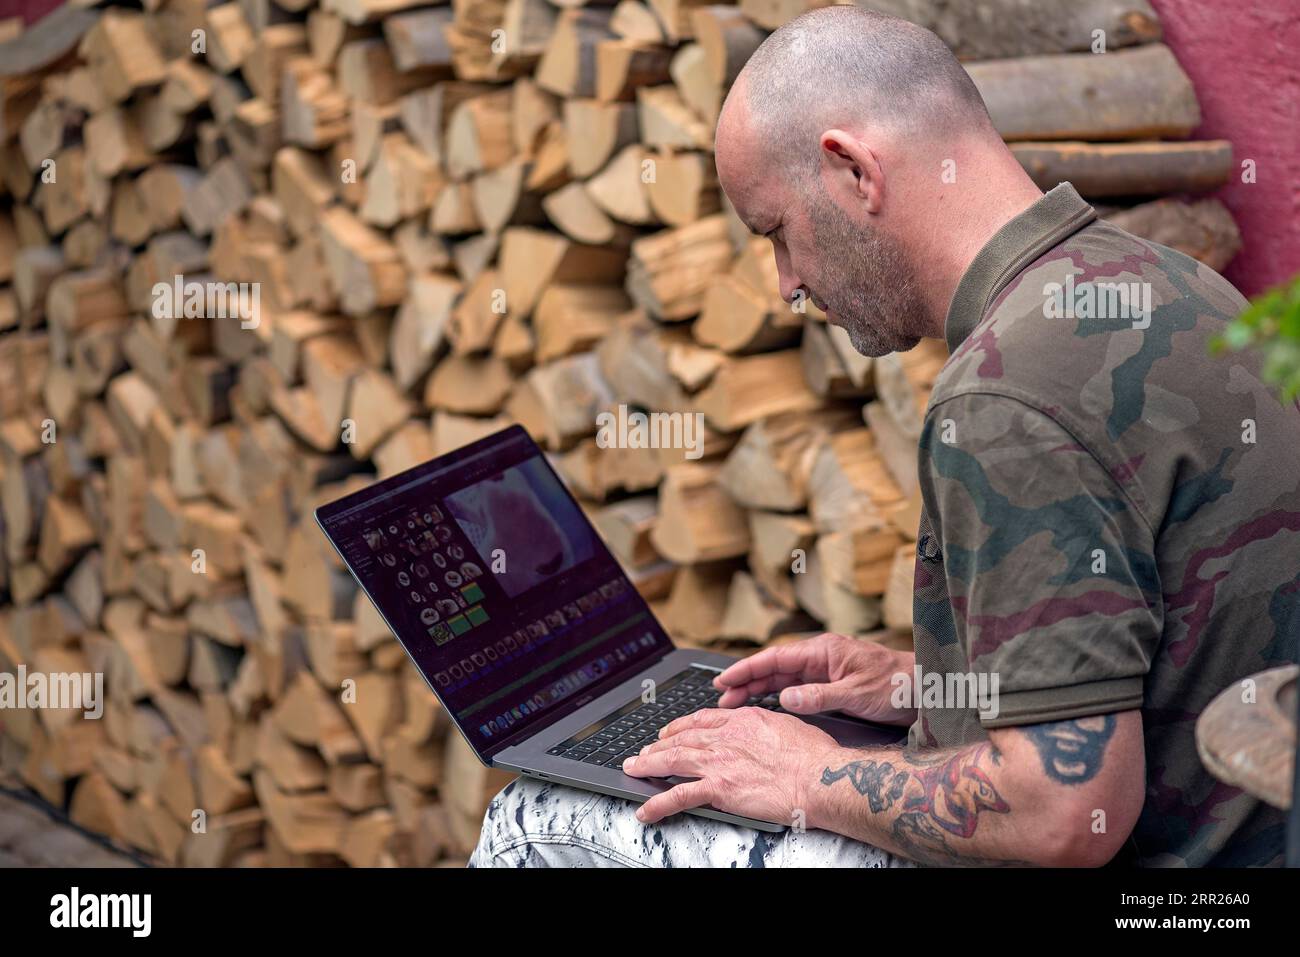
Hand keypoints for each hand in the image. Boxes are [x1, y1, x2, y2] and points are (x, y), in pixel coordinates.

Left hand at [622, 707, 840, 825]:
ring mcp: (719, 762)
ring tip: (633, 769)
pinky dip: (658, 804)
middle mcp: (725, 737)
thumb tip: (764, 730)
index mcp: (744, 720)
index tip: (672, 730)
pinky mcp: (718, 789)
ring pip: (673, 760)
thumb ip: (766, 725)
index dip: (682, 725)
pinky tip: (645, 811)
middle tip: (644, 750)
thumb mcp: (787, 725)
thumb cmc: (814, 756)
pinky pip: (679, 796)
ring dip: (648, 765)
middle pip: (682, 738)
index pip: (703, 720)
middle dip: (659, 744)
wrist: (819, 777)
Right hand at [713, 633, 915, 723]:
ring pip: (782, 677)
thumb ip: (819, 696)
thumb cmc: (897, 686)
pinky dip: (777, 694)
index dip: (746, 668)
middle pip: (774, 667)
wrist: (925, 690)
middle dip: (745, 681)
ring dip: (758, 689)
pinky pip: (796, 687)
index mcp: (824, 650)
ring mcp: (825, 670)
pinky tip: (764, 704)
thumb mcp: (857, 694)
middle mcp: (821, 657)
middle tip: (721, 699)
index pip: (775, 657)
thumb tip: (786, 698)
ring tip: (734, 703)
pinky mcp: (831, 683)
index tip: (724, 680)